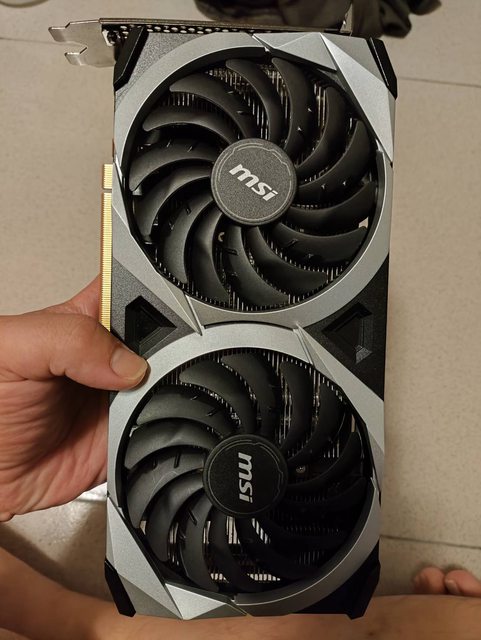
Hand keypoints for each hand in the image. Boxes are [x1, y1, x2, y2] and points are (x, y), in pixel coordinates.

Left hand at [0, 277, 147, 519]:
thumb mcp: (12, 350)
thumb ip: (69, 339)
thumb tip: (127, 361)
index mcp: (82, 320)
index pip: (129, 290)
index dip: (151, 293)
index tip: (157, 311)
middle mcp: (106, 356)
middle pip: (161, 336)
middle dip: (166, 346)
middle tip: (138, 365)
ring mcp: (120, 394)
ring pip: (167, 379)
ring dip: (164, 387)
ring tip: (126, 399)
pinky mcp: (128, 430)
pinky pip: (161, 422)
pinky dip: (163, 423)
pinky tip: (136, 423)